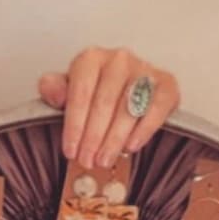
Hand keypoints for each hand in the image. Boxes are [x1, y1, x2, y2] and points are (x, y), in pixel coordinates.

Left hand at [38, 46, 180, 168]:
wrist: (126, 90)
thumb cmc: (94, 93)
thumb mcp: (68, 92)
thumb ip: (54, 90)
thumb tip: (52, 91)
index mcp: (91, 58)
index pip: (80, 93)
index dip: (74, 125)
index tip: (70, 150)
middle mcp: (118, 59)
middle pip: (104, 102)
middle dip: (93, 137)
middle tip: (87, 160)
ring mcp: (144, 69)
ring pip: (128, 107)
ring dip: (115, 138)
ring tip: (104, 159)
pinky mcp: (166, 83)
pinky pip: (156, 107)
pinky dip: (144, 129)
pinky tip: (131, 146)